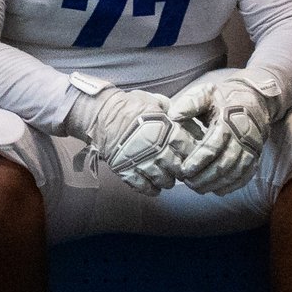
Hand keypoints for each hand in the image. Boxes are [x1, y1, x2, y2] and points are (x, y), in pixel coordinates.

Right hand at [67, 84, 184, 193]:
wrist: (101, 114)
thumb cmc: (127, 106)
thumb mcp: (152, 101)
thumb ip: (167, 109)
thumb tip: (178, 114)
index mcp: (165, 129)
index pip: (187, 147)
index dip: (190, 154)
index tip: (189, 156)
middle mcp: (156, 147)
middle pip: (176, 167)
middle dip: (179, 170)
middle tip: (178, 171)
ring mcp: (141, 160)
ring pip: (161, 179)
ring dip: (166, 182)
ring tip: (166, 180)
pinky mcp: (126, 170)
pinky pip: (142, 186)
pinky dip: (150, 190)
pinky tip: (154, 189)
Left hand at [169, 69, 281, 195]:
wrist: (254, 100)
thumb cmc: (224, 98)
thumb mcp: (206, 93)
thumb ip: (189, 102)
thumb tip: (173, 115)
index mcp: (228, 121)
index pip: (212, 146)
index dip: (198, 161)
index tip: (183, 170)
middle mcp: (242, 137)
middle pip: (223, 164)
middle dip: (204, 177)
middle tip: (188, 182)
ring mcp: (251, 149)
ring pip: (234, 173)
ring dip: (216, 184)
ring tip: (198, 187)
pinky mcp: (255, 156)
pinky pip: (245, 176)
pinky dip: (231, 186)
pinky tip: (217, 190)